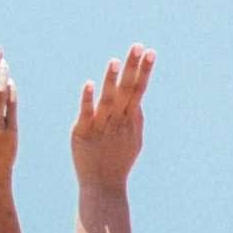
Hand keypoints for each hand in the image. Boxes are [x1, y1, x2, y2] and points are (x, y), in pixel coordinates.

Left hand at [72, 44, 153, 190]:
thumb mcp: (134, 140)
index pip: (139, 90)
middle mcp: (118, 120)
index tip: (150, 52)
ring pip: (108, 100)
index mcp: (130, 119)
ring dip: (112, 81)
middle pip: (127, 90)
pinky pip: (86, 113)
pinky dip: (88, 99)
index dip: (144, 71)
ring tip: (115, 62)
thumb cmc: (118, 162)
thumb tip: (139, 102)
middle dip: (133, 68)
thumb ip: (136, 119)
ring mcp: (101, 126)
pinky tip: (89, 84)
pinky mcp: (83, 132)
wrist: (103, 186)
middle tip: (138, 47)